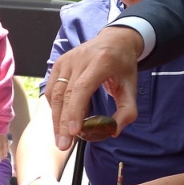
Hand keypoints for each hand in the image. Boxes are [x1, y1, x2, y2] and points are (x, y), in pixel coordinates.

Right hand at [47, 26, 142, 150]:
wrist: (115, 40)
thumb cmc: (123, 66)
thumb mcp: (132, 86)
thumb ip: (127, 110)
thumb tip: (114, 131)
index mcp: (101, 61)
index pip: (82, 88)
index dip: (75, 110)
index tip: (74, 132)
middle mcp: (80, 59)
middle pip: (65, 94)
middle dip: (63, 122)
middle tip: (64, 144)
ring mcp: (67, 60)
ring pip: (55, 93)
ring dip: (56, 118)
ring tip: (61, 139)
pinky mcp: (59, 63)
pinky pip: (52, 88)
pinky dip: (54, 106)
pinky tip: (60, 120)